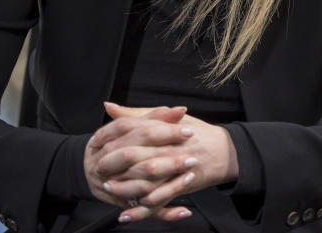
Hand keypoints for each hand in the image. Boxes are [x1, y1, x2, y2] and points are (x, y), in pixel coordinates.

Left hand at [94, 102, 240, 222]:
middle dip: (115, 164)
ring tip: (109, 189)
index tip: (96, 144)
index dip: (112, 138)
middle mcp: (172, 149)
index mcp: (167, 130)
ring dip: (125, 188)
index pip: (135, 132)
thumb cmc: (196, 132)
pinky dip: (142, 210)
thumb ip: (137, 115)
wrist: (225, 151)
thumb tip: (109, 107)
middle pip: (137, 157)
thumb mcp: (170, 117)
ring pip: (146, 182)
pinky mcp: (181, 187)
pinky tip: (126, 214)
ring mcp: (177, 170)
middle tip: (99, 168)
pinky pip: (159, 202)